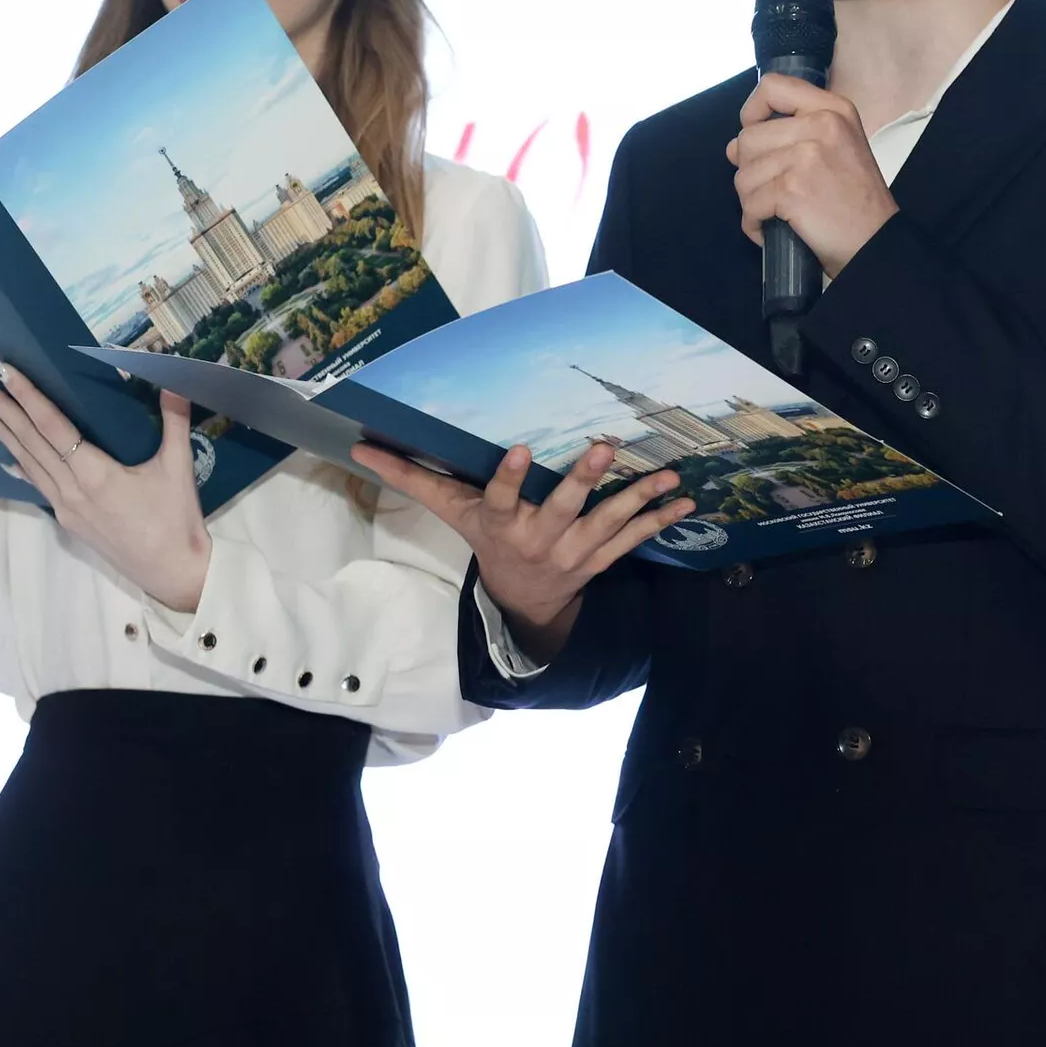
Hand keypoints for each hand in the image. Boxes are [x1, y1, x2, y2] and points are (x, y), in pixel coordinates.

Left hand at [0, 353, 212, 610]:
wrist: (172, 572)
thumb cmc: (176, 519)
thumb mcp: (178, 467)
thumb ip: (175, 421)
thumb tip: (175, 379)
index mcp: (95, 475)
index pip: (52, 426)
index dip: (28, 395)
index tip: (4, 369)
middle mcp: (70, 490)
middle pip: (29, 442)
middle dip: (1, 408)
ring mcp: (66, 507)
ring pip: (27, 463)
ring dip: (2, 434)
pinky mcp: (69, 520)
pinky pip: (38, 485)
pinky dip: (20, 466)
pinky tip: (4, 457)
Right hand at [349, 438, 693, 662]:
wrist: (522, 601)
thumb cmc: (485, 541)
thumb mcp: (450, 511)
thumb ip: (411, 477)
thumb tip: (358, 445)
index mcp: (501, 524)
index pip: (500, 499)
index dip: (508, 476)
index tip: (519, 448)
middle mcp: (539, 539)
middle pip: (562, 508)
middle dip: (584, 480)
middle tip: (605, 448)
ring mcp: (574, 553)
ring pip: (608, 523)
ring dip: (639, 498)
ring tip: (668, 475)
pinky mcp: (602, 559)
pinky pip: (634, 539)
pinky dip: (661, 519)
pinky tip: (686, 500)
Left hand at [727, 73, 897, 276]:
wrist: (877, 242)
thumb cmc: (857, 201)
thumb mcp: (839, 147)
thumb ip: (791, 136)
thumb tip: (734, 147)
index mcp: (833, 109)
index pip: (773, 86)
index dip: (752, 111)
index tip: (757, 134)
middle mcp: (821, 125)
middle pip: (748, 137)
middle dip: (751, 170)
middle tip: (772, 190)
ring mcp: (806, 156)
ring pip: (744, 174)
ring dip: (752, 200)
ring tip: (775, 212)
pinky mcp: (792, 189)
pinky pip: (750, 204)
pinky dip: (753, 224)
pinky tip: (770, 229)